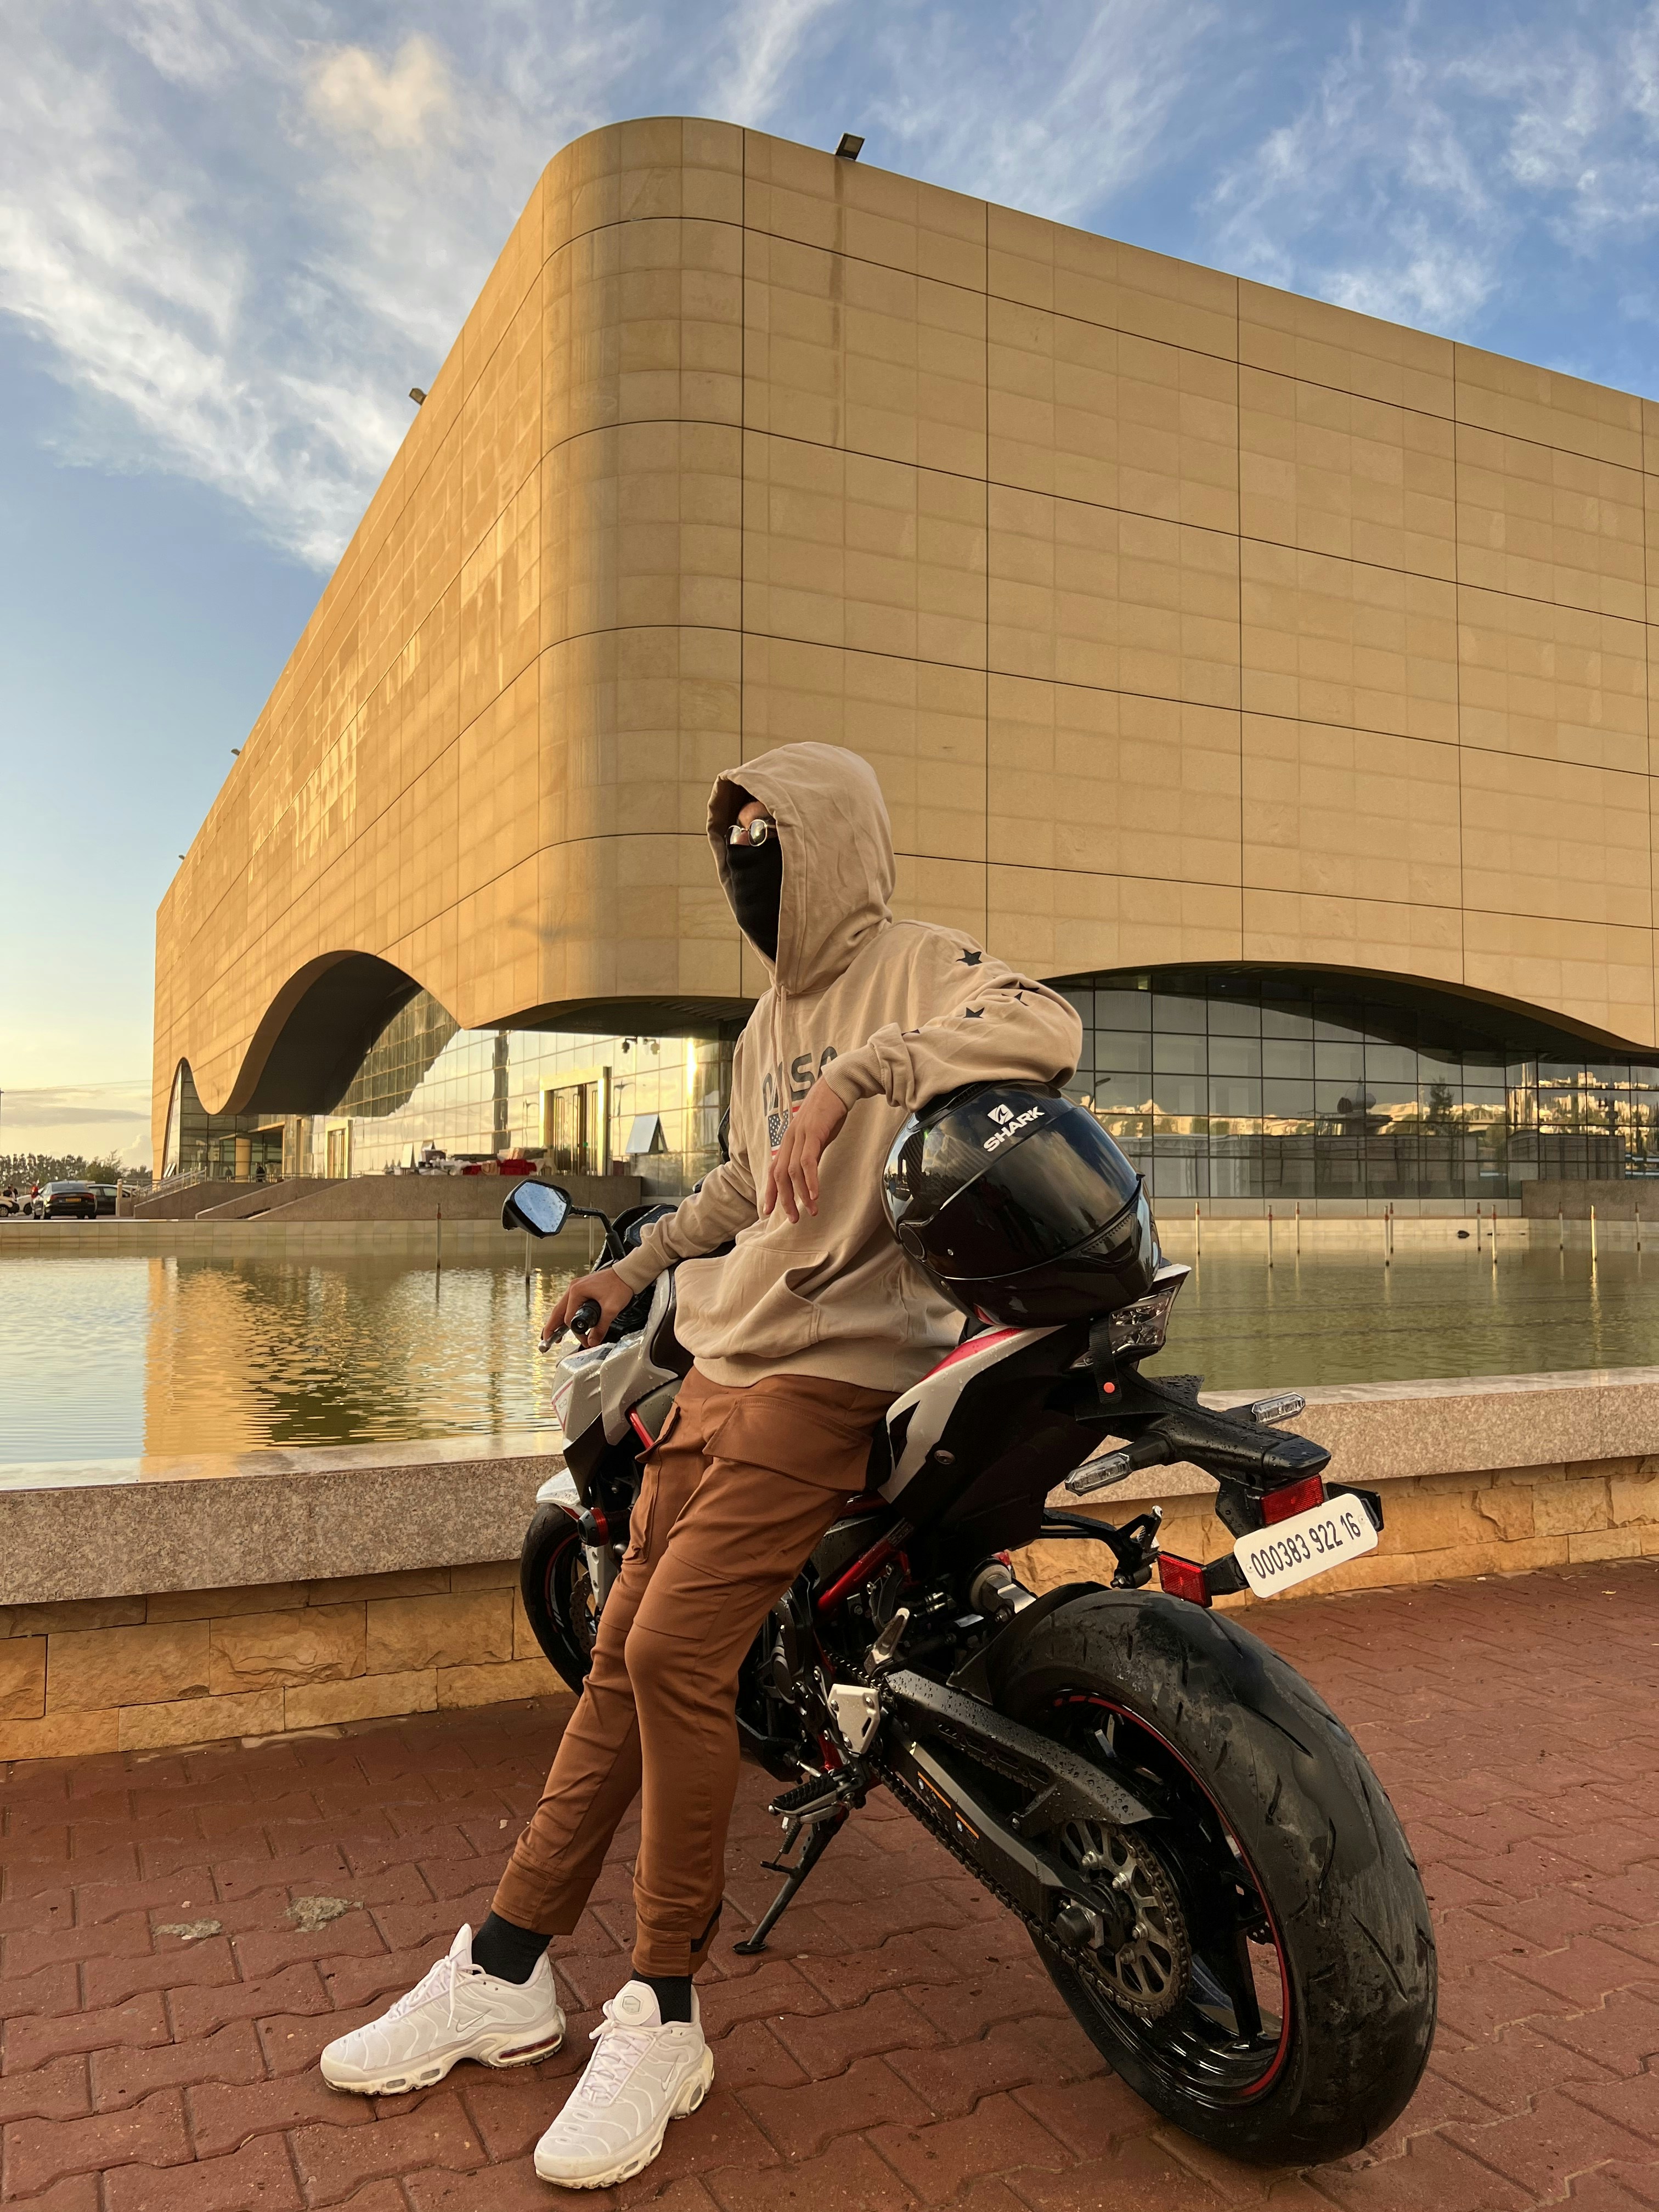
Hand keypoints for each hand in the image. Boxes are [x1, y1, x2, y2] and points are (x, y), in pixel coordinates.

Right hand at [541, 1267, 634, 1349]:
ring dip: (557, 1320)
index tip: (586, 1341)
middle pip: (557, 1311)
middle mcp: (573, 1288)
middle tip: (546, 1340)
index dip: (576, 1333)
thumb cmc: (620, 1285)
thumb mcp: (611, 1309)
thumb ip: (601, 1327)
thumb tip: (593, 1341)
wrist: (627, 1274)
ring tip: (553, 1333)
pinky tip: (565, 1320)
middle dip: (552, 1327)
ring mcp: (576, 1287)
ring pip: (562, 1307)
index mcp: (577, 1291)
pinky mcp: (582, 1288)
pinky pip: (569, 1303)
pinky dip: (565, 1313)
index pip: (569, 1318)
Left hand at [763, 1077, 848, 1222]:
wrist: (838, 1086)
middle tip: (794, 1218)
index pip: (774, 1170)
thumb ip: (810, 1153)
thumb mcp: (816, 1136)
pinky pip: (808, 1161)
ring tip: (810, 1211)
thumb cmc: (829, 1111)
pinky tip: (814, 1194)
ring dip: (800, 1194)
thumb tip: (808, 1173)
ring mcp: (800, 1135)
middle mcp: (789, 1139)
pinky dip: (810, 1180)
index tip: (768, 1211)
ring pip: (793, 1171)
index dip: (770, 1191)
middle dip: (785, 1200)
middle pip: (780, 1175)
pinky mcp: (813, 1132)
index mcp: (788, 1140)